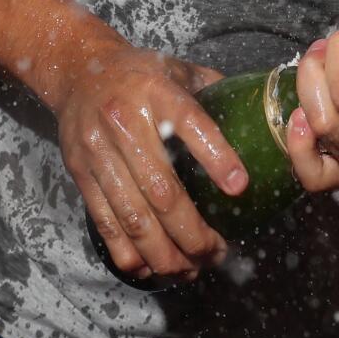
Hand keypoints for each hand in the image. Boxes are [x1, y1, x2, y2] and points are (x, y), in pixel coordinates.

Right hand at [53, 43, 245, 281]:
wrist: (79, 71)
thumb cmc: (139, 74)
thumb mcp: (177, 68)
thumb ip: (214, 89)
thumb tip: (259, 109)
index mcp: (157, 91)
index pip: (190, 123)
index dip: (216, 157)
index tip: (240, 187)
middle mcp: (126, 122)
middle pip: (162, 189)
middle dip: (192, 232)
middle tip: (215, 252)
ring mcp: (99, 151)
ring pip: (133, 216)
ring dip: (163, 252)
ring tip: (188, 269)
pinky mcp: (81, 174)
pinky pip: (104, 222)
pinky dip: (126, 252)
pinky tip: (149, 268)